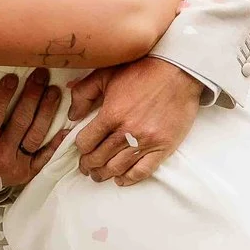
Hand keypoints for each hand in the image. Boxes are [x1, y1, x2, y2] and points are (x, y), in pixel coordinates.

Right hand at [0, 67, 88, 198]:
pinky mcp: (29, 171)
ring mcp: (18, 164)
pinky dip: (57, 141)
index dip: (3, 97)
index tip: (12, 77)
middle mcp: (1, 155)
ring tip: (55, 91)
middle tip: (41, 74)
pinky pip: (46, 155)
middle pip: (20, 122)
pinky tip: (67, 123)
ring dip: (47, 112)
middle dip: (32, 96)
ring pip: (35, 134)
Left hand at [72, 54, 201, 185]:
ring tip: (99, 174)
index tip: (81, 150)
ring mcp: (146, 141)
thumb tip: (72, 115)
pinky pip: (143, 171)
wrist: (178, 71)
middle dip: (88, 165)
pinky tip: (121, 179)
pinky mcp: (163, 147)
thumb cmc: (142, 70)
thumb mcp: (106, 74)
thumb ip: (84, 93)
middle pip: (99, 158)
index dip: (80, 148)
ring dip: (104, 174)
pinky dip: (129, 179)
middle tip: (86, 167)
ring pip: (117, 168)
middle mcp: (127, 131)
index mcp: (111, 114)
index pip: (86, 142)